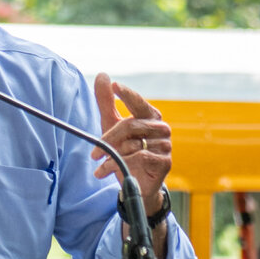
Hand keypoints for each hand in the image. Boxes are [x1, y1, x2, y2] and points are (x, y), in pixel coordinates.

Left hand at [91, 75, 170, 218]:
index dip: (127, 94)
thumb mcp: (112, 126)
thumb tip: (102, 75)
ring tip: (99, 165)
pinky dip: (118, 166)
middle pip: (130, 125)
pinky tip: (105, 172)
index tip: (114, 86)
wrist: (136, 184)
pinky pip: (139, 159)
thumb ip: (107, 102)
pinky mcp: (165, 162)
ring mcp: (165, 145)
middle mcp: (160, 128)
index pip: (138, 102)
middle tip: (94, 153)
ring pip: (132, 145)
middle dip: (109, 139)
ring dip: (112, 157)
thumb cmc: (125, 151)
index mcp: (149, 116)